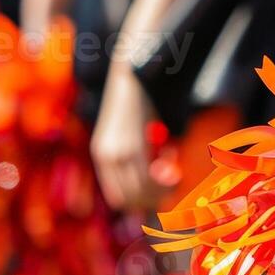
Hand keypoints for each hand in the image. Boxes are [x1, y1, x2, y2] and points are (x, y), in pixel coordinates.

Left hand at [91, 65, 169, 211]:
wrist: (131, 74)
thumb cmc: (137, 101)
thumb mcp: (132, 133)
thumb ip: (141, 156)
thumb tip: (165, 175)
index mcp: (102, 156)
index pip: (118, 197)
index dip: (141, 200)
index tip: (160, 190)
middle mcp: (106, 159)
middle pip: (130, 200)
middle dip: (155, 198)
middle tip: (172, 181)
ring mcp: (117, 155)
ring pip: (141, 193)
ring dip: (162, 188)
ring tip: (172, 166)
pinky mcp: (132, 148)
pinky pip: (148, 179)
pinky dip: (164, 178)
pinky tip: (171, 156)